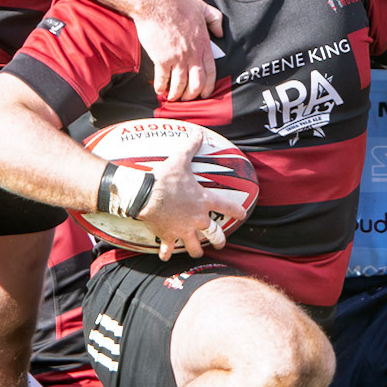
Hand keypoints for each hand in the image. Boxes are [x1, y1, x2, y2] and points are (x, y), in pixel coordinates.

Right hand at [134, 0, 223, 100]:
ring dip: (176, 95)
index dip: (209, 86)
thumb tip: (220, 33)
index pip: (211, 71)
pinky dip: (161, 88)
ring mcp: (177, 58)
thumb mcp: (202, 7)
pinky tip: (160, 91)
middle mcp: (192, 54)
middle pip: (196, 83)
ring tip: (172, 97)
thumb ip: (215, 19)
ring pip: (180, 85)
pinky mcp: (161, 59)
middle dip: (192, 95)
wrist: (155, 4)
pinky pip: (163, 79)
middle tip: (187, 98)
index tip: (205, 94)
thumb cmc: (177, 4)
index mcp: (203, 44)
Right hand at [140, 132, 246, 259]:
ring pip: (195, 247)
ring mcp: (182, 230)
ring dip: (197, 250)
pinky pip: (169, 249)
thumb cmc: (164, 177)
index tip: (243, 215)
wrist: (144, 194)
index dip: (237, 211)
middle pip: (214, 234)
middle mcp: (197, 218)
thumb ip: (191, 146)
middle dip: (219, 240)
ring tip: (198, 251)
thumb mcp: (180, 159)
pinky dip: (167, 253)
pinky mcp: (168, 236)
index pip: (227, 207)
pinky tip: (166, 255)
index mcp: (203, 200)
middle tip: (221, 242)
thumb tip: (198, 131)